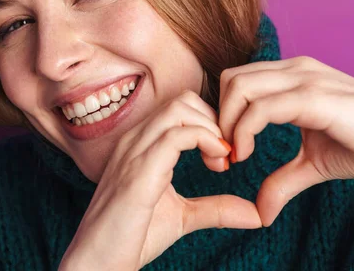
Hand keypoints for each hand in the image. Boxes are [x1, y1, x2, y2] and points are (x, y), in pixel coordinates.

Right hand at [59, 90, 261, 270]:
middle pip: (183, 100)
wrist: (97, 265)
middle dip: (214, 120)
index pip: (180, 105)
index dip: (210, 122)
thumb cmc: (132, 239)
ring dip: (211, 128)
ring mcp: (134, 150)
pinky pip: (176, 135)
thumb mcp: (182, 216)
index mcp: (141, 143)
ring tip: (222, 160)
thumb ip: (215, 208)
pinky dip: (205, 141)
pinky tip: (217, 164)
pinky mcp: (139, 171)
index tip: (225, 155)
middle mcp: (135, 138)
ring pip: (179, 109)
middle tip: (227, 155)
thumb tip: (255, 213)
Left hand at [209, 55, 353, 226]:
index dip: (223, 112)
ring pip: (239, 86)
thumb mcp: (314, 164)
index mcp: (293, 76)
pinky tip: (246, 156)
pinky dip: (243, 132)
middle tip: (225, 153)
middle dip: (218, 117)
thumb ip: (283, 179)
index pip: (238, 79)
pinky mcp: (314, 97)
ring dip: (227, 124)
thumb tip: (261, 211)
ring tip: (235, 155)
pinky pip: (261, 108)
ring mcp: (305, 79)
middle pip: (232, 78)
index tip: (227, 149)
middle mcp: (295, 69)